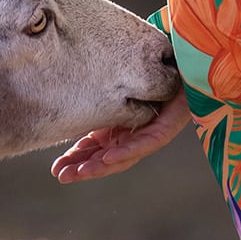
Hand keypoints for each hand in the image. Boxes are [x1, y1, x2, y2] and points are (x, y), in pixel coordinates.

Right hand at [50, 85, 190, 183]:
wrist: (183, 63)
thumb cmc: (151, 71)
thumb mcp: (118, 85)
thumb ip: (101, 95)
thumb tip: (67, 92)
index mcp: (121, 127)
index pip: (96, 148)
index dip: (77, 159)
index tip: (57, 168)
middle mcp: (134, 134)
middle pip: (106, 158)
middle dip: (82, 169)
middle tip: (60, 176)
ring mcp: (149, 134)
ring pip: (123, 157)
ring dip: (99, 166)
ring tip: (79, 173)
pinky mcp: (165, 130)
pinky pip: (144, 143)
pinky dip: (126, 152)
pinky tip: (108, 157)